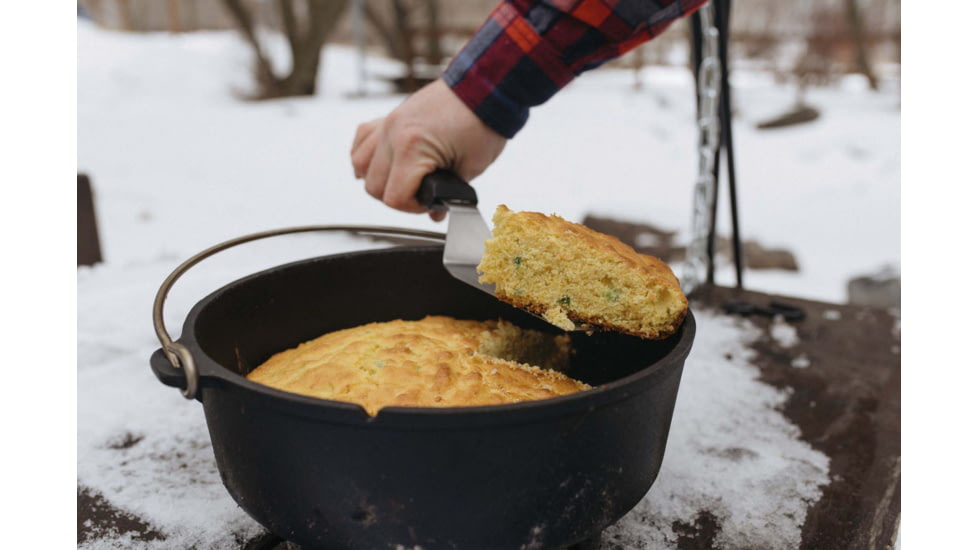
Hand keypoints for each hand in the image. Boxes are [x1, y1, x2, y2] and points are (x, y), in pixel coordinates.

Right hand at [351, 79, 506, 220]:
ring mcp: (389, 123)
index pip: (394, 196)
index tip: (429, 204)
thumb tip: (434, 212)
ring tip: (401, 181)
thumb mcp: (470, 168)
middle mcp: (393, 133)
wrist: (485, 87)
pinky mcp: (391, 115)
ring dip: (378, 179)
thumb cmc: (482, 123)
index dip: (412, 208)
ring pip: (361, 164)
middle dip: (397, 196)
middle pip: (374, 185)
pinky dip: (367, 156)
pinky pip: (362, 140)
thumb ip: (448, 193)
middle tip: (420, 194)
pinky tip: (381, 163)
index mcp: (412, 147)